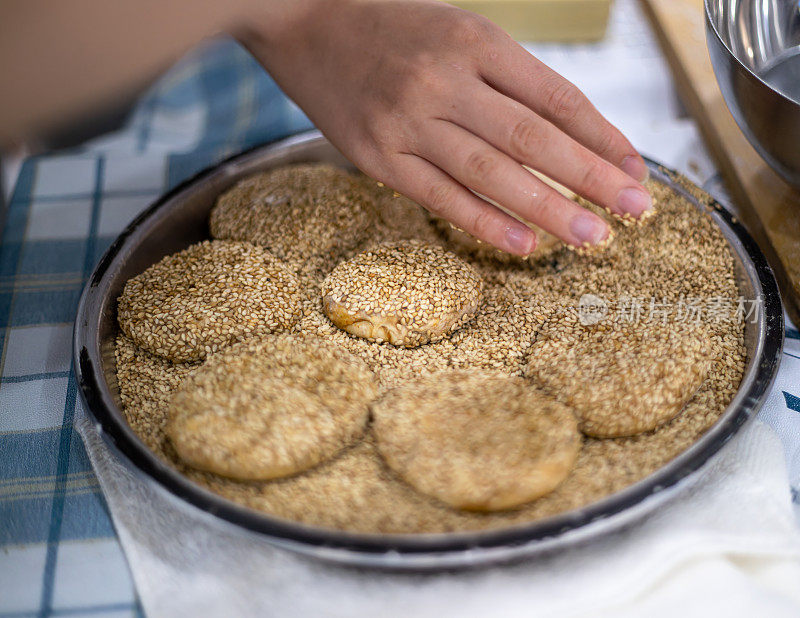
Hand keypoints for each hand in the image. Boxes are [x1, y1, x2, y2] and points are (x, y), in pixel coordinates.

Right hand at [241, 0, 651, 254]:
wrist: (303, 19)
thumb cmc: (390, 28)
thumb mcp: (458, 31)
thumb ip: (507, 78)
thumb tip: (566, 134)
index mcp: (476, 41)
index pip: (555, 96)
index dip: (601, 136)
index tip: (634, 170)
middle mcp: (446, 80)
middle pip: (533, 138)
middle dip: (590, 178)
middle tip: (636, 212)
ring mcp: (408, 121)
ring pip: (492, 172)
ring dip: (548, 209)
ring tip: (593, 238)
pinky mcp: (376, 156)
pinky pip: (440, 196)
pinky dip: (484, 222)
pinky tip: (523, 245)